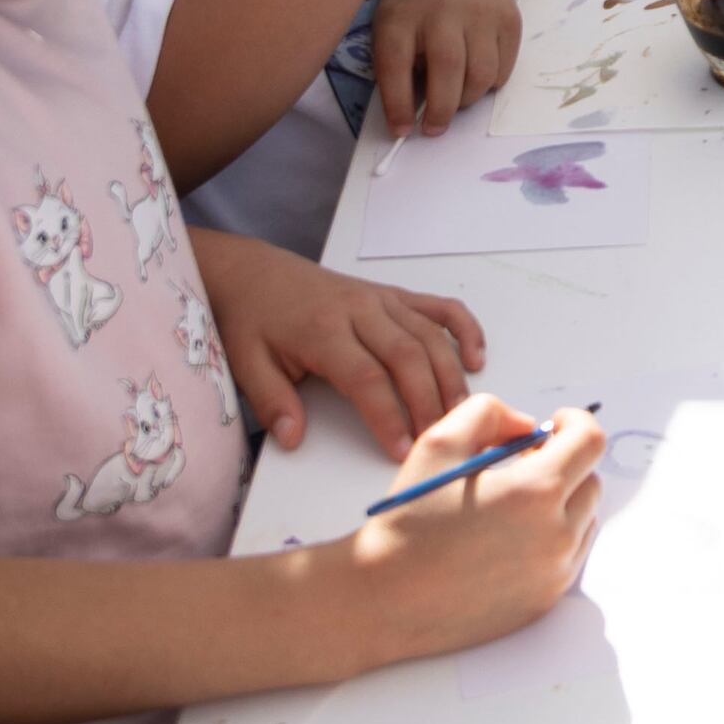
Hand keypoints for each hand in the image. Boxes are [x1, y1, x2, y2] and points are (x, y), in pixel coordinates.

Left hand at [191, 230, 485, 449]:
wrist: (254, 273)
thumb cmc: (252, 322)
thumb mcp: (247, 363)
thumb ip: (273, 402)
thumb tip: (294, 439)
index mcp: (322, 330)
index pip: (365, 377)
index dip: (387, 415)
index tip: (401, 450)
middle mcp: (359, 310)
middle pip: (407, 356)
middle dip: (427, 401)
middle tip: (438, 439)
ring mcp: (381, 299)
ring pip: (429, 334)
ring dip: (450, 374)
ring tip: (460, 413)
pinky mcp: (393, 294)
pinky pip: (439, 307)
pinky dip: (464, 329)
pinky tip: (476, 359)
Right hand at [343, 395, 607, 660]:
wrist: (384, 598)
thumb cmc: (408, 521)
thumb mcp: (439, 442)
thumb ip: (491, 414)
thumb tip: (529, 425)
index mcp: (536, 492)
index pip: (590, 442)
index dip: (575, 423)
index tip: (554, 425)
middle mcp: (556, 535)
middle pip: (591, 481)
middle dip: (565, 464)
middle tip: (524, 464)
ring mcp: (554, 574)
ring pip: (584, 520)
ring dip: (563, 502)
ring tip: (514, 504)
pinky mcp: (545, 601)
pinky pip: (570, 557)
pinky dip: (554, 538)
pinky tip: (512, 537)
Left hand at [367, 0, 522, 134]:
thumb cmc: (416, 5)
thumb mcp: (392, 24)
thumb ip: (396, 65)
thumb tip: (410, 117)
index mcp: (402, 14)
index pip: (395, 64)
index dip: (398, 104)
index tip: (401, 130)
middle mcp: (443, 10)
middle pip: (448, 70)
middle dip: (441, 111)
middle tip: (434, 128)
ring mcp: (481, 12)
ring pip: (482, 76)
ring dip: (467, 99)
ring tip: (456, 97)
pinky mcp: (509, 19)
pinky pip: (503, 70)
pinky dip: (489, 84)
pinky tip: (475, 72)